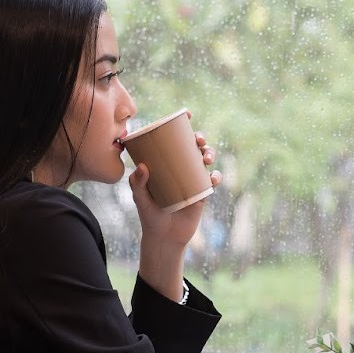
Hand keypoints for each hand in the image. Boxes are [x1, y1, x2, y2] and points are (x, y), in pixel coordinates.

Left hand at [129, 124, 221, 249]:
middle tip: (198, 140)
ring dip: (209, 154)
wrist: (164, 238)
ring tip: (205, 158)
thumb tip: (142, 167)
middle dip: (200, 139)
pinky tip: (212, 177)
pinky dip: (215, 177)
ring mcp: (193, 181)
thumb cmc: (149, 216)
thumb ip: (137, 184)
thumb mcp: (140, 199)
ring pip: (205, 161)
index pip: (175, 140)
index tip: (187, 114)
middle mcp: (181, 169)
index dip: (183, 125)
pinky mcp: (203, 194)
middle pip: (194, 147)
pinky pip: (212, 181)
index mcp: (167, 164)